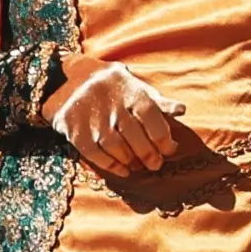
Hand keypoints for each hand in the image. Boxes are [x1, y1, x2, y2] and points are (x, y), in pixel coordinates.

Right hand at [53, 58, 193, 177]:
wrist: (68, 81)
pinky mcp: (75, 131)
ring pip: (116, 148)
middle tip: (156, 164)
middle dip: (149, 155)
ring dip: (131, 161)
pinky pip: (95, 154)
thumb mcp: (135, 87)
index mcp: (130, 92)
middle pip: (135, 137)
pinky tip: (123, 170)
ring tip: (140, 166)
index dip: (164, 138)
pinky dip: (111, 166)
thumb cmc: (112, 88)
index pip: (152, 117)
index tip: (170, 149)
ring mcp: (92, 119)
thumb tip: (181, 110)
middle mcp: (112, 105)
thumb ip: (158, 102)